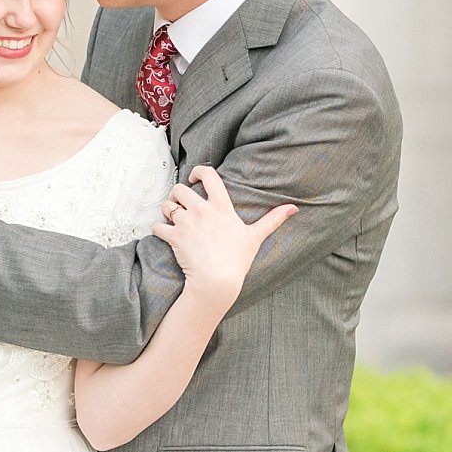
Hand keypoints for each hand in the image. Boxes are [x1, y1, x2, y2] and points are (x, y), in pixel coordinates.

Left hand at [151, 166, 296, 300]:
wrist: (217, 280)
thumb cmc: (237, 260)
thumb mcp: (256, 237)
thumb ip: (273, 219)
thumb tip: (294, 208)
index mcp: (221, 205)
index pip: (207, 175)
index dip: (198, 171)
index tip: (195, 177)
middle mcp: (201, 209)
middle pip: (180, 188)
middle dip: (177, 194)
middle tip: (181, 204)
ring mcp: (186, 222)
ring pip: (167, 205)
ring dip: (167, 210)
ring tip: (172, 219)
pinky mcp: (173, 236)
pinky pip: (158, 226)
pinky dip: (158, 229)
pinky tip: (164, 234)